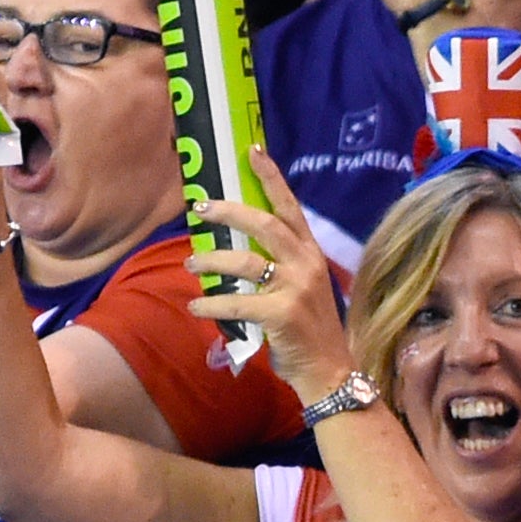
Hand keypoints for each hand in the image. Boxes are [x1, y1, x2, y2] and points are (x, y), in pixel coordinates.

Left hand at [187, 153, 359, 394]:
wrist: (329, 371)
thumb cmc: (307, 329)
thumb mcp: (300, 288)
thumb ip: (278, 265)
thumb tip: (232, 248)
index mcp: (311, 254)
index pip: (290, 207)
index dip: (271, 178)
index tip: (253, 151)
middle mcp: (307, 265)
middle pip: (265, 224)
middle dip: (229, 211)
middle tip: (200, 207)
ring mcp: (297, 289)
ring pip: (244, 262)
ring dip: (211, 261)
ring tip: (191, 265)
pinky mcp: (282, 314)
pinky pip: (235, 302)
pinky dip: (210, 304)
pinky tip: (196, 307)